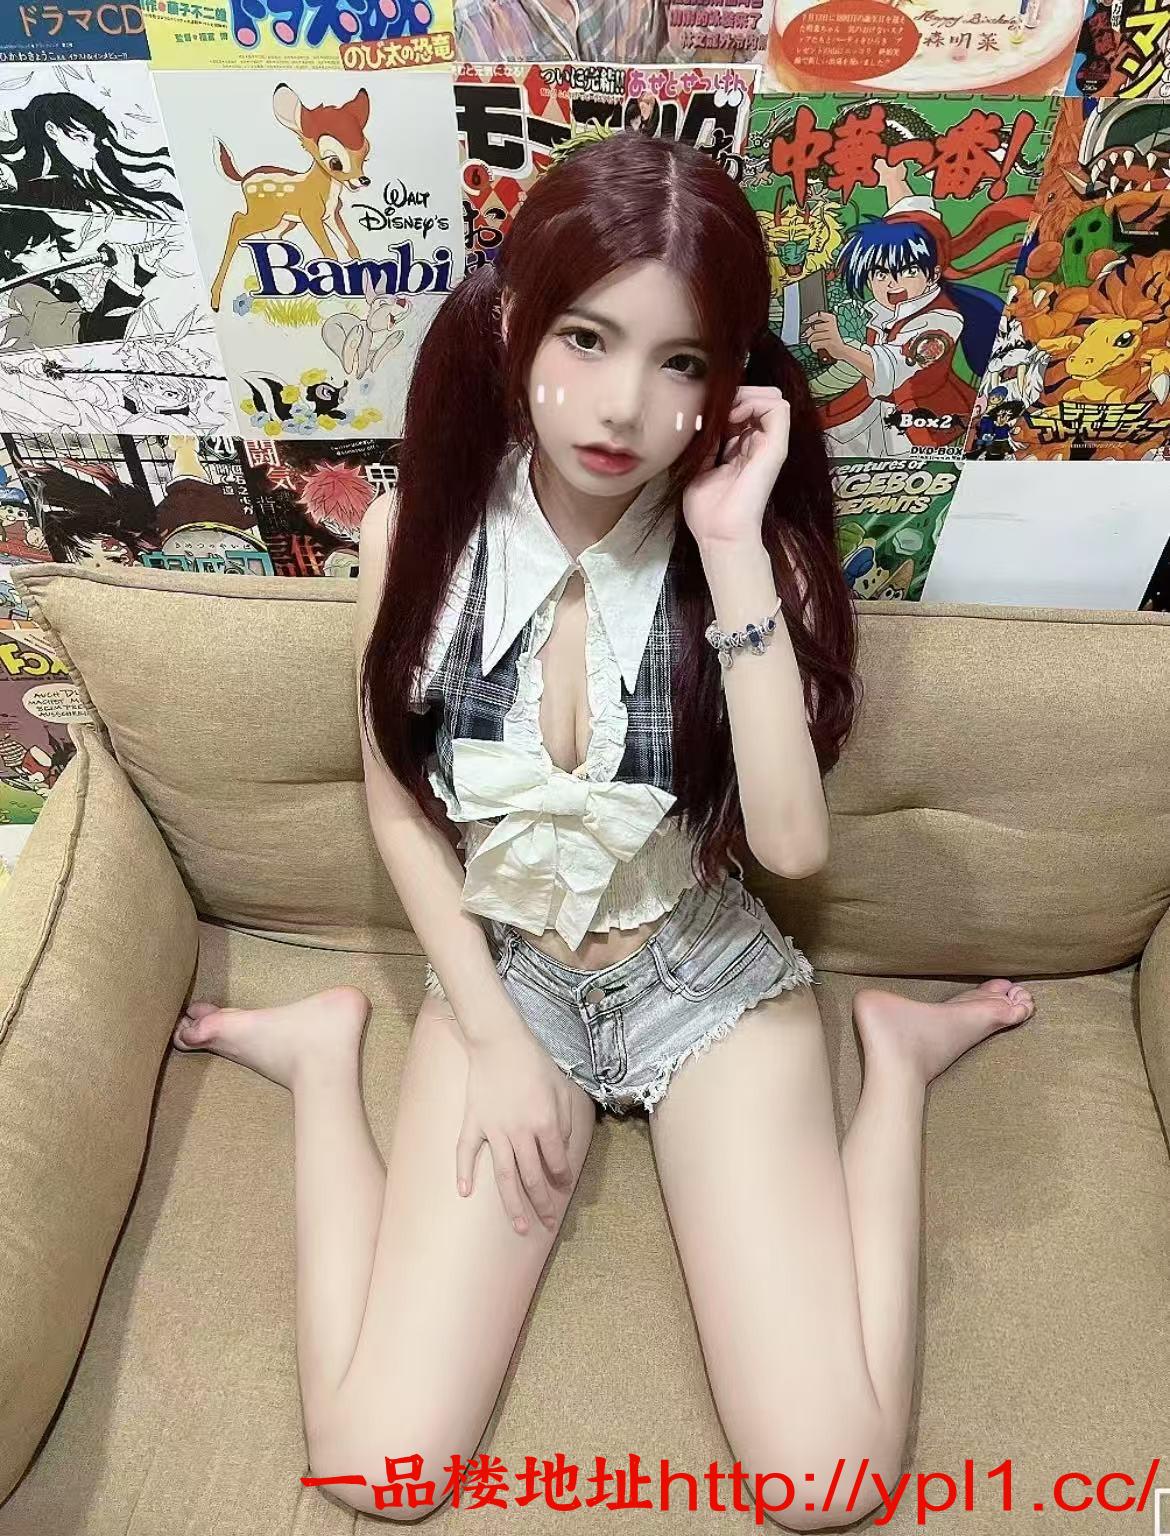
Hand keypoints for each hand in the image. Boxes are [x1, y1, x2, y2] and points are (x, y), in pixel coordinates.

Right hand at [457, 1015, 576, 1235]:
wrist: (500, 1040)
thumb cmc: (534, 1061)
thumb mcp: (561, 1087)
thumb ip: (565, 1119)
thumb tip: (564, 1147)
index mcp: (545, 1123)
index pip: (557, 1162)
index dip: (562, 1178)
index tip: (563, 1187)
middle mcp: (521, 1132)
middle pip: (533, 1177)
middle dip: (542, 1204)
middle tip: (547, 1224)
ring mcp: (494, 1130)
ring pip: (504, 1176)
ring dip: (513, 1205)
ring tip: (519, 1228)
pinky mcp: (473, 1122)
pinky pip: (467, 1152)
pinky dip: (464, 1172)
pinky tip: (464, 1192)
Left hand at [681, 384, 790, 545]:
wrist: (719, 533)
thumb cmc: (707, 510)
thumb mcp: (698, 467)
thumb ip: (706, 442)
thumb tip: (705, 416)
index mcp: (741, 449)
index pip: (742, 409)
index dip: (726, 402)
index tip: (705, 414)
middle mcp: (758, 445)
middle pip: (759, 398)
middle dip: (737, 393)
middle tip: (717, 408)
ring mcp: (769, 445)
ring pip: (771, 397)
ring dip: (745, 396)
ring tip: (726, 413)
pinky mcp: (776, 448)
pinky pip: (778, 408)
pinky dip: (755, 403)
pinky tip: (734, 417)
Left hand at [801, 310, 844, 359]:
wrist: (841, 350)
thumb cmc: (831, 339)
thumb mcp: (828, 329)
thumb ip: (819, 325)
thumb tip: (806, 329)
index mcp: (831, 319)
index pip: (820, 314)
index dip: (811, 317)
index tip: (805, 321)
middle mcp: (832, 325)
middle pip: (814, 327)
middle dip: (807, 333)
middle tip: (805, 335)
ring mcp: (831, 334)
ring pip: (813, 336)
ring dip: (810, 341)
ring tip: (812, 343)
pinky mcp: (829, 342)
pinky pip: (815, 344)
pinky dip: (813, 347)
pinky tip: (815, 348)